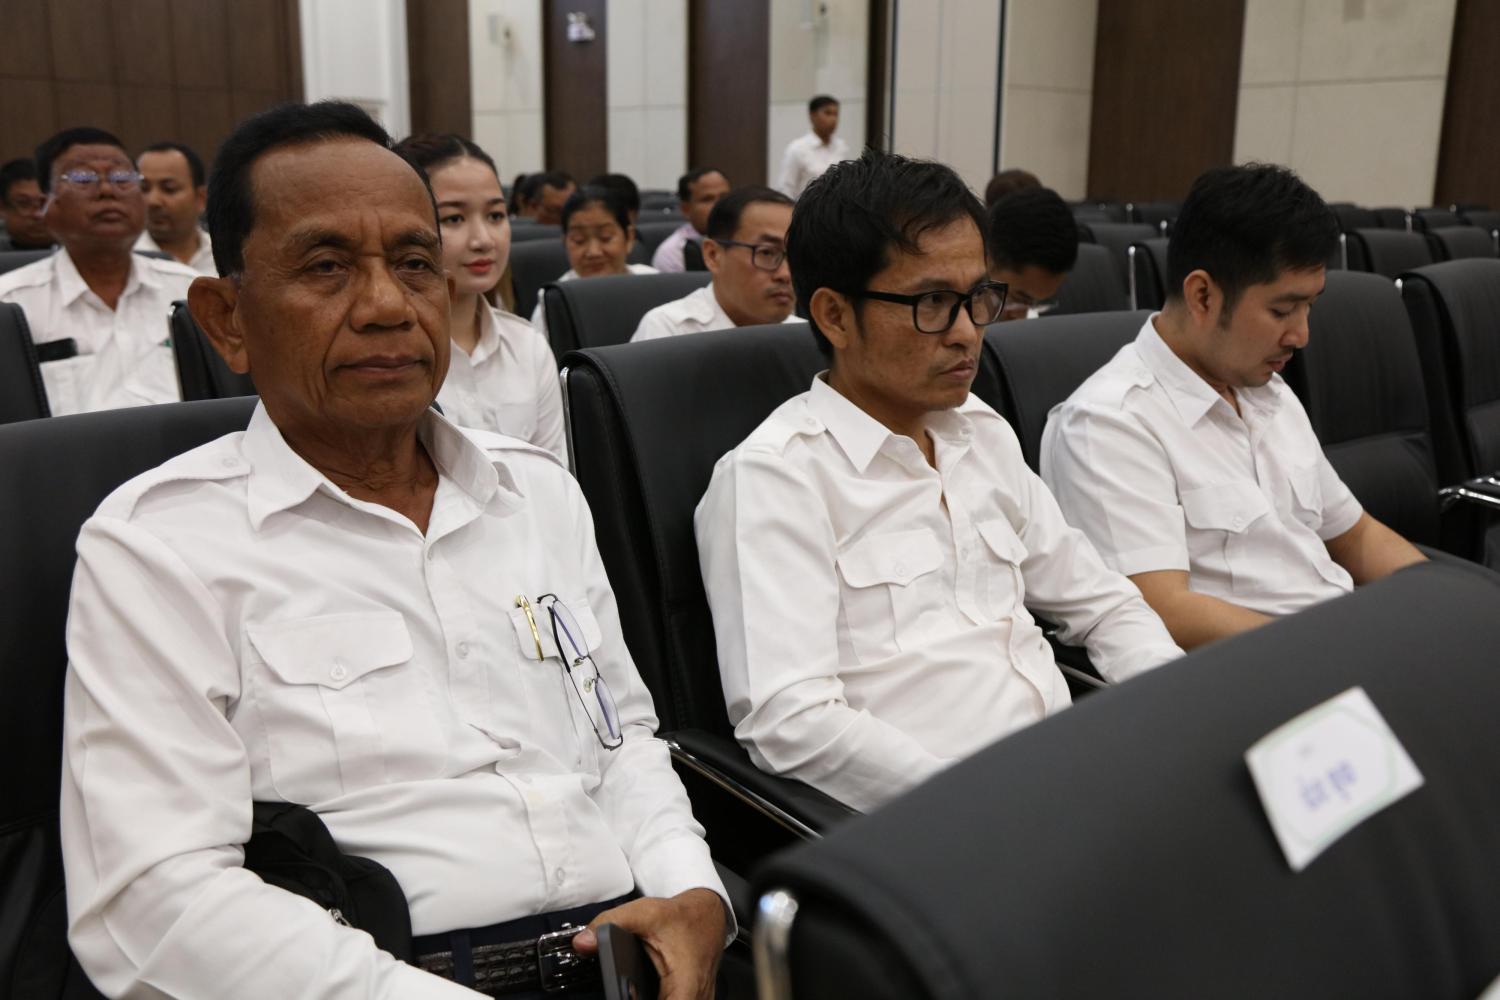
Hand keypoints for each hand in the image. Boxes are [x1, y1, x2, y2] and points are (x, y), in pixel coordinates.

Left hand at [572, 888, 725, 999]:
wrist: (707, 914)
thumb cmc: (682, 917)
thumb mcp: (645, 913)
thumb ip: (611, 924)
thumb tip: (582, 943)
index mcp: (685, 984)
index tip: (626, 997)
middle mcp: (696, 999)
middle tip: (625, 992)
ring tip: (630, 991)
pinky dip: (656, 999)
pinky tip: (638, 994)